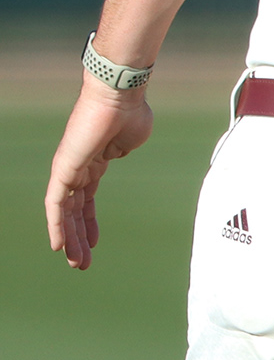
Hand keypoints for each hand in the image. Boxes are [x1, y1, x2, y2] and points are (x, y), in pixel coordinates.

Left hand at [46, 81, 154, 269]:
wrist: (121, 97)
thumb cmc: (131, 113)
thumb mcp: (131, 140)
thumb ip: (123, 150)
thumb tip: (118, 152)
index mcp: (95, 161)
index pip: (87, 199)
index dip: (89, 222)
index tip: (95, 242)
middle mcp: (77, 167)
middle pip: (74, 209)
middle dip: (78, 237)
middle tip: (81, 262)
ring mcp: (69, 168)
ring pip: (64, 211)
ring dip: (70, 238)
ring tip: (76, 262)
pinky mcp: (64, 168)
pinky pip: (57, 202)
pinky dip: (56, 224)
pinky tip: (58, 244)